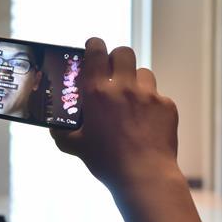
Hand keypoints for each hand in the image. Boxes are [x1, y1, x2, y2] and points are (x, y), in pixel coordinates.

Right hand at [50, 37, 180, 189]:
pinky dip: (151, 104)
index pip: (96, 50)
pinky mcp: (166, 105)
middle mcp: (123, 87)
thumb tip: (54, 128)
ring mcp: (148, 95)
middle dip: (117, 58)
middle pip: (124, 52)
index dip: (94, 45)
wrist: (144, 176)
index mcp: (97, 92)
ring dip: (136, 81)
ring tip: (131, 100)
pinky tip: (146, 122)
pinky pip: (158, 96)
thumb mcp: (76, 146)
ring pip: (143, 72)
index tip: (93, 48)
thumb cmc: (107, 162)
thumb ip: (62, 133)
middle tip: (114, 72)